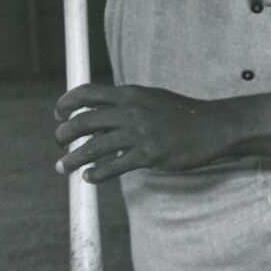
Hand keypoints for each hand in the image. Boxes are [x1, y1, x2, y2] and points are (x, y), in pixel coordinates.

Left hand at [54, 83, 236, 182]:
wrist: (212, 127)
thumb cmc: (180, 115)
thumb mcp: (150, 99)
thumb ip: (123, 105)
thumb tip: (96, 119)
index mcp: (129, 93)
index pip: (86, 93)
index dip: (66, 103)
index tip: (58, 115)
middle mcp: (131, 111)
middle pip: (83, 121)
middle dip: (63, 134)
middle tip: (58, 143)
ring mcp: (139, 133)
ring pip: (93, 147)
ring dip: (72, 158)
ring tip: (62, 167)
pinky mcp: (149, 155)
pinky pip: (113, 166)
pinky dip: (96, 173)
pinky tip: (89, 177)